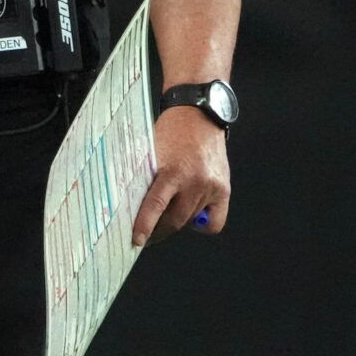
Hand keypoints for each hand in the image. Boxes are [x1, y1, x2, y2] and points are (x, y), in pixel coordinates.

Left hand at [132, 106, 229, 246]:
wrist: (198, 115)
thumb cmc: (170, 132)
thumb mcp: (152, 153)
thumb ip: (147, 180)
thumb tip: (131, 208)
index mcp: (172, 170)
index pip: (156, 205)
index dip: (145, 225)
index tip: (137, 241)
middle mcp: (195, 181)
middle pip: (175, 220)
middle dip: (158, 230)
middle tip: (147, 234)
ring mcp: (211, 187)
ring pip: (190, 221)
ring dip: (178, 221)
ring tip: (170, 207)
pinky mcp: (224, 190)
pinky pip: (214, 222)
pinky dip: (202, 222)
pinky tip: (193, 212)